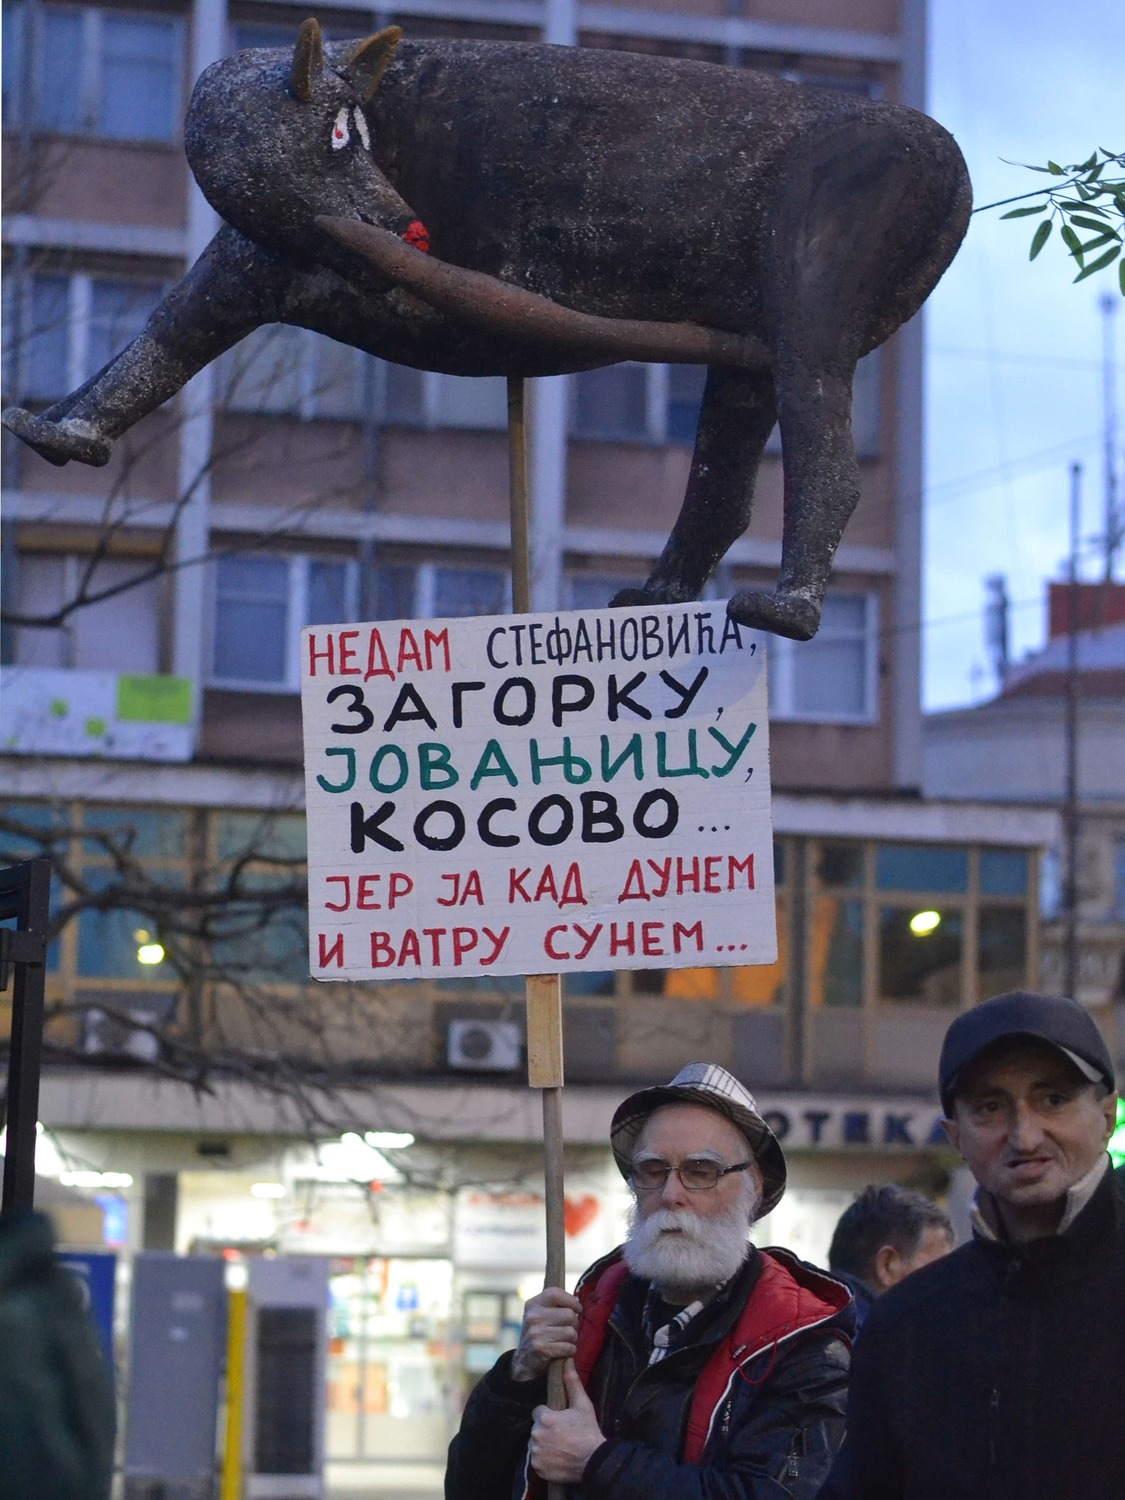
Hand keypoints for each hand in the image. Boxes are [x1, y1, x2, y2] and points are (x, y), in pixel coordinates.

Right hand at [510, 1286, 580, 1382]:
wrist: (524, 1362)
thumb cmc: (539, 1335)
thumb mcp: (540, 1315)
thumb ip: (555, 1306)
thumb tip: (577, 1302)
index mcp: (533, 1304)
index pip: (556, 1293)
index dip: (571, 1300)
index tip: (577, 1309)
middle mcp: (533, 1316)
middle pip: (569, 1314)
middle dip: (574, 1325)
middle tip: (567, 1331)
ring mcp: (536, 1333)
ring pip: (571, 1332)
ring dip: (572, 1340)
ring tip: (563, 1341)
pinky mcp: (541, 1348)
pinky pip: (568, 1347)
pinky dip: (570, 1351)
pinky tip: (562, 1352)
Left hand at [530, 1362, 604, 1482]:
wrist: (594, 1461)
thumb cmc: (588, 1431)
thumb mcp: (583, 1405)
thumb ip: (572, 1383)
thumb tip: (567, 1361)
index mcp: (544, 1418)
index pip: (538, 1412)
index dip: (549, 1415)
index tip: (560, 1421)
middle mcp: (536, 1435)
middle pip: (536, 1428)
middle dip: (546, 1429)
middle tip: (562, 1434)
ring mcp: (536, 1453)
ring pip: (535, 1444)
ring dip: (544, 1444)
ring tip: (560, 1447)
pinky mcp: (538, 1468)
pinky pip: (536, 1460)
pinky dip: (544, 1459)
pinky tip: (557, 1458)